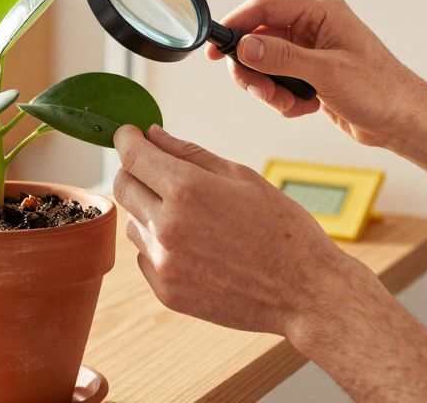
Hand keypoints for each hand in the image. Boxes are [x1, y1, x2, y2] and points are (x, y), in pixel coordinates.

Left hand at [112, 123, 362, 336]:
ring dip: (149, 211)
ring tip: (193, 218)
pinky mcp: (166, 292)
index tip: (129, 134)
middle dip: (134, 170)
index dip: (126, 138)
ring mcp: (164, 263)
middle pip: (122, 187)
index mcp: (187, 191)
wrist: (304, 291)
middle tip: (155, 169)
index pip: (132, 155)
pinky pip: (146, 256)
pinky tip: (197, 248)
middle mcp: (167, 227)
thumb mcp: (241, 177)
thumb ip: (189, 153)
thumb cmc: (282, 228)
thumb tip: (152, 134)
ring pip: (133, 223)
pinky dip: (160, 246)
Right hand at [204, 0, 426, 148]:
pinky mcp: (310, 73)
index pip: (263, 8)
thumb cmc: (379, 90)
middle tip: (260, 91)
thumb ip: (281, 57)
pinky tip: (304, 107)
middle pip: (258, 39)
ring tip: (289, 103)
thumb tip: (244, 45)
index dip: (235, 26)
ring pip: (264, 64)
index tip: (215, 50)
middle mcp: (312, 26)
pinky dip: (283, 98)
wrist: (403, 121)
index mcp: (320, 11)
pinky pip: (277, 81)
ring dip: (269, 88)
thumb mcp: (326, 72)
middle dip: (254, 69)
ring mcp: (310, 50)